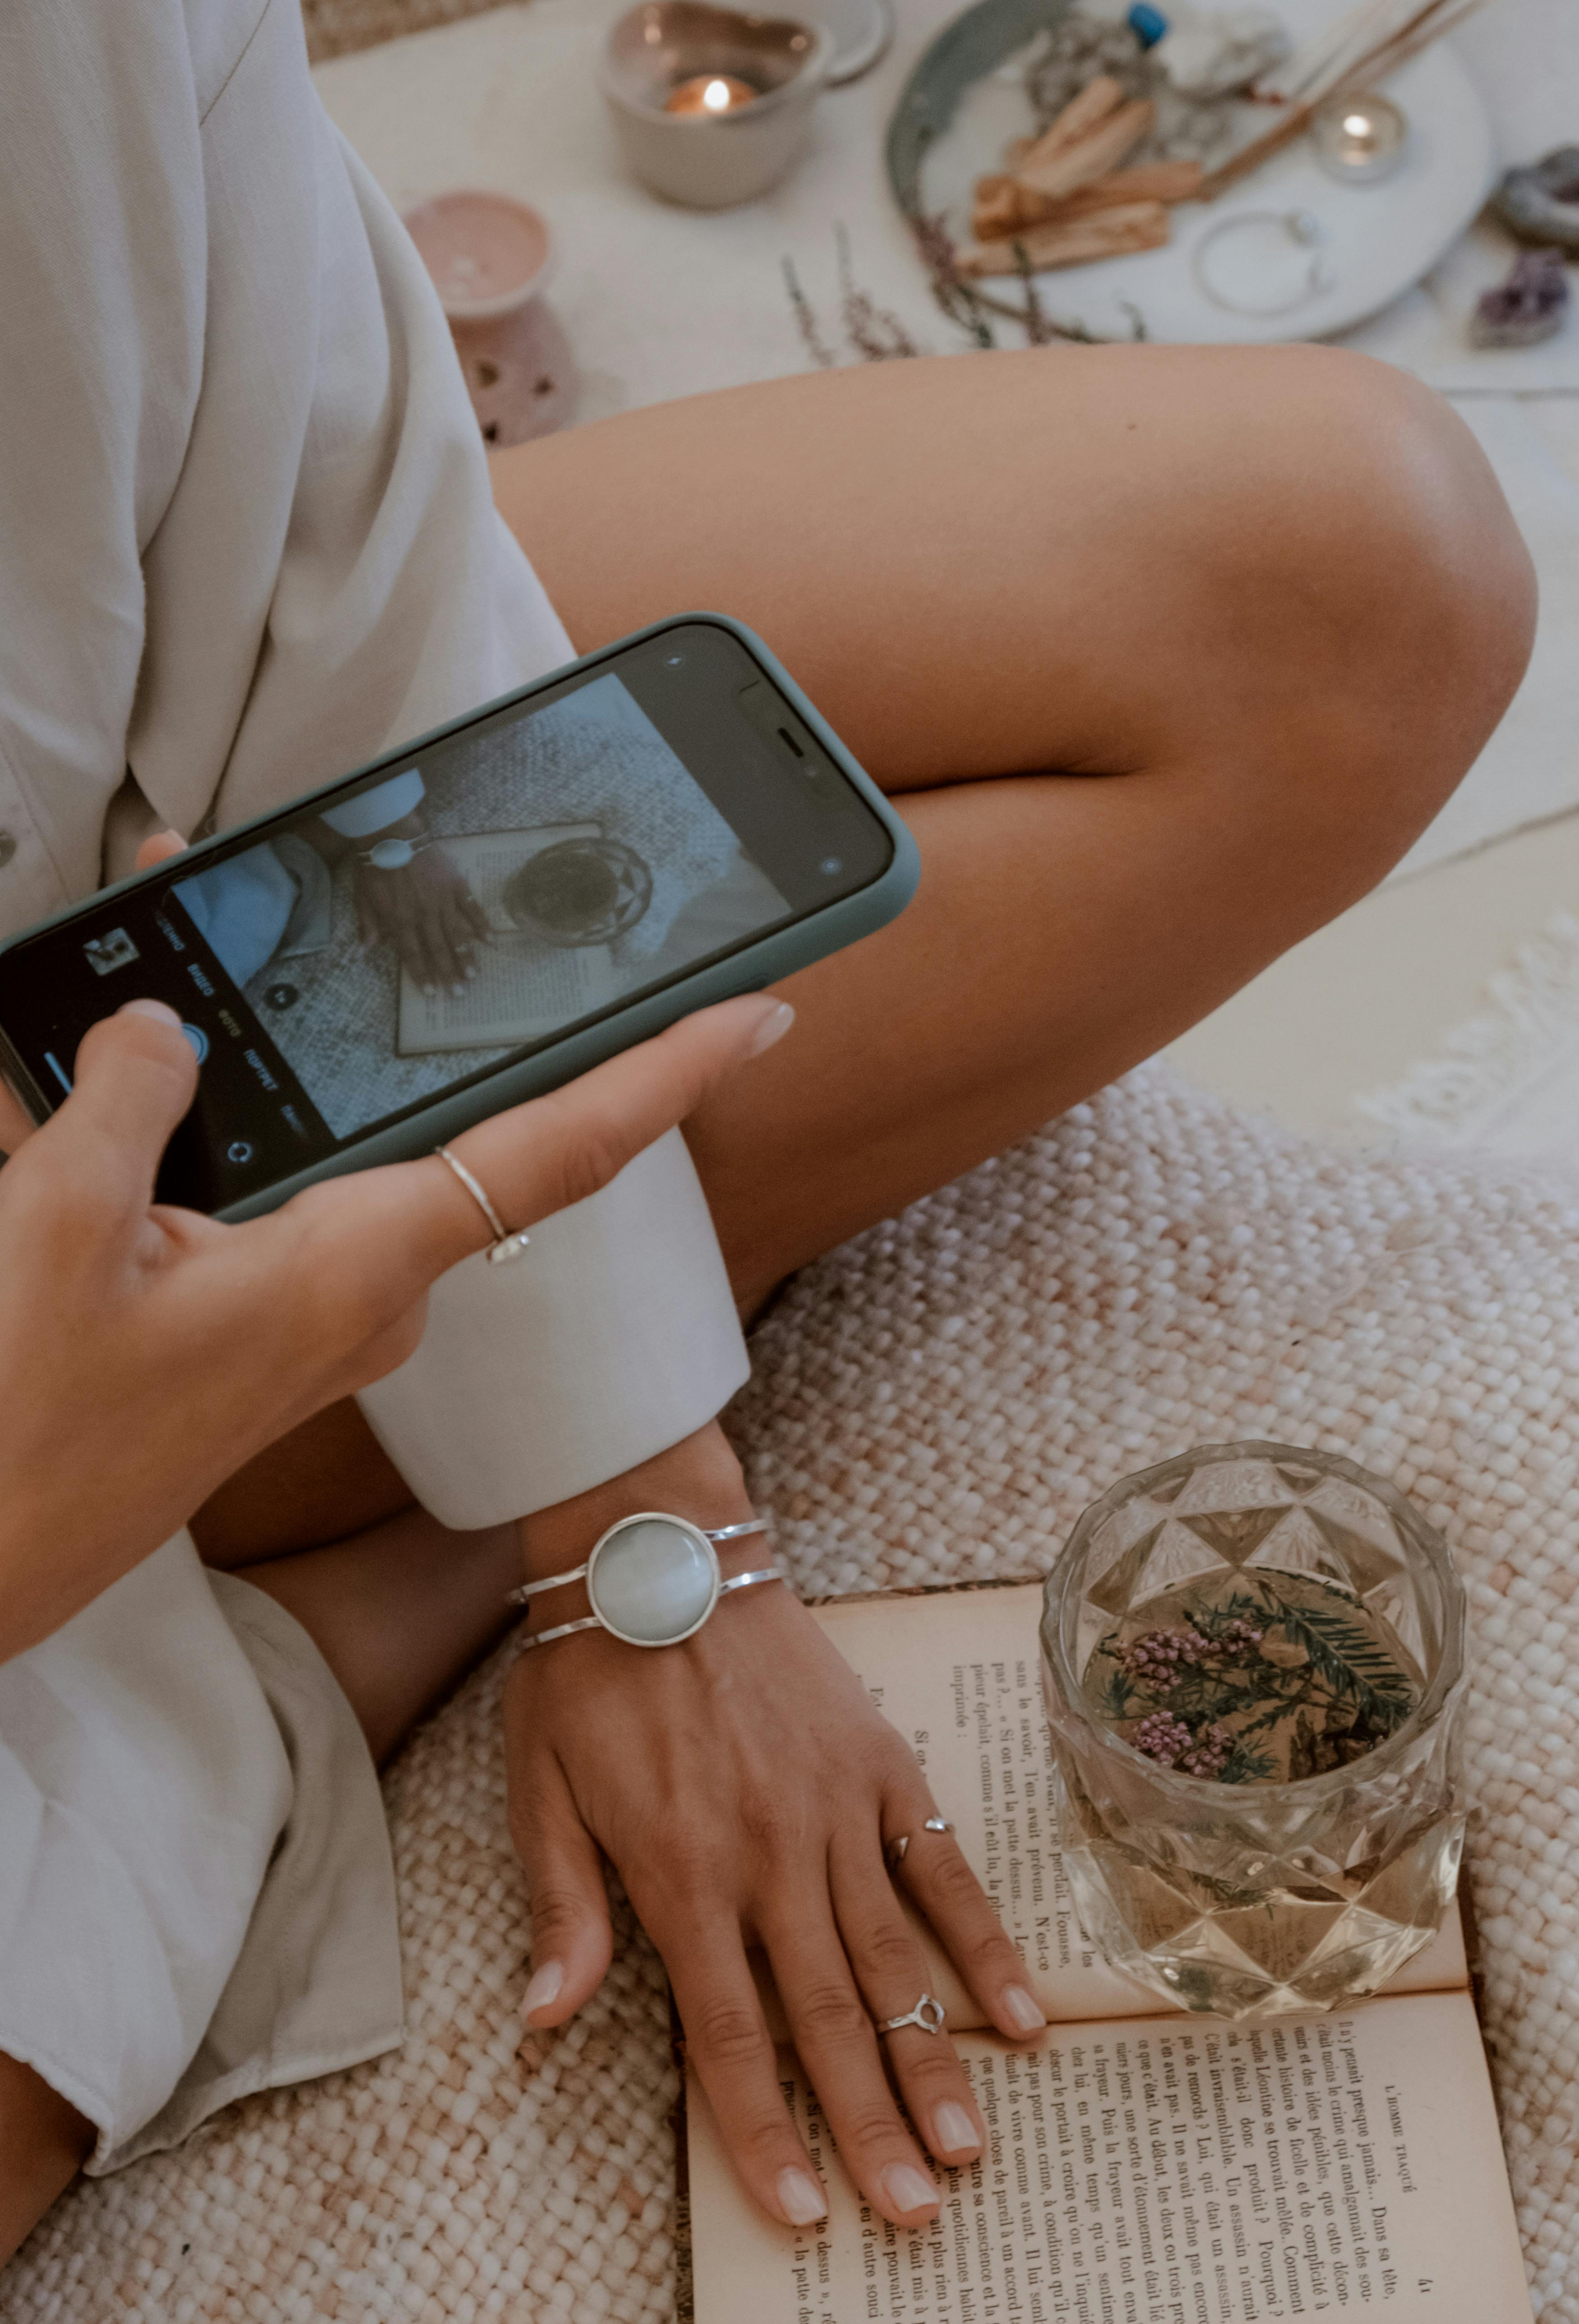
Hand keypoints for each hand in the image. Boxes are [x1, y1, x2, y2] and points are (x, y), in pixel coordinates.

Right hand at [0, 829, 794, 1659]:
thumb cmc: (22, 1424)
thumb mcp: (53, 1229)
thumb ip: (129, 1104)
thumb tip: (165, 1028)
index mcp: (355, 1268)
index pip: (558, 1151)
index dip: (667, 1078)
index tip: (759, 1015)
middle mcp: (365, 1298)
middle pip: (448, 1128)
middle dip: (430, 1012)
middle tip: (403, 899)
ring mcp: (317, 1322)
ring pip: (350, 1155)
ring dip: (304, 1066)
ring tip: (210, 938)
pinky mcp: (260, 1332)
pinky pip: (283, 1202)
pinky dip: (244, 1130)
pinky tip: (158, 1077)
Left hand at [355, 843, 488, 990]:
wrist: (390, 832)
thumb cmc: (373, 864)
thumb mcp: (362, 896)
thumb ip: (368, 923)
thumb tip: (366, 949)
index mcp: (400, 920)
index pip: (413, 954)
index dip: (423, 975)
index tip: (434, 993)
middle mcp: (424, 915)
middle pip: (438, 949)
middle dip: (449, 974)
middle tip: (460, 994)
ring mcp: (442, 900)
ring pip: (457, 933)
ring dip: (466, 956)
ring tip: (474, 976)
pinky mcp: (455, 884)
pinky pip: (471, 906)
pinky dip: (481, 923)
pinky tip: (490, 939)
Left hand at [505, 1427, 1048, 2232]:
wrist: (660, 1548)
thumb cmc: (587, 1677)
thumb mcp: (540, 1791)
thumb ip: (561, 1909)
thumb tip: (545, 2019)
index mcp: (681, 1876)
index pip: (731, 2035)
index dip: (766, 2132)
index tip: (805, 2214)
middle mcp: (769, 1857)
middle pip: (827, 2018)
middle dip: (872, 2126)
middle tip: (916, 2218)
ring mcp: (837, 1811)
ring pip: (894, 1961)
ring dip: (934, 2061)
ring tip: (973, 2152)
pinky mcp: (882, 1767)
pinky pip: (943, 1870)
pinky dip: (984, 1945)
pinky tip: (1023, 2019)